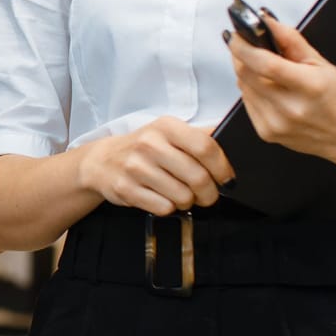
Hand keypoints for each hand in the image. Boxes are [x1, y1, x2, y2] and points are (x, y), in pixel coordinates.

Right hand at [74, 116, 232, 214]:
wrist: (102, 161)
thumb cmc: (143, 148)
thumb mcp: (168, 133)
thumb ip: (199, 136)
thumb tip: (234, 139)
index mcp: (166, 126)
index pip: (205, 147)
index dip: (222, 168)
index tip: (226, 179)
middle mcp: (149, 144)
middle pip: (198, 177)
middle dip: (209, 193)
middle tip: (206, 195)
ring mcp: (135, 167)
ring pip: (182, 197)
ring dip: (188, 202)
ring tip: (180, 194)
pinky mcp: (126, 188)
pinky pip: (164, 208)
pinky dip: (168, 208)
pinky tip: (162, 198)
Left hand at [226, 12, 335, 162]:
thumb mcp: (323, 64)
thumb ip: (292, 40)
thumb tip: (267, 22)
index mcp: (309, 87)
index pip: (265, 64)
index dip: (244, 47)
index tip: (235, 35)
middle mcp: (290, 108)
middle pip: (246, 74)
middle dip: (241, 55)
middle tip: (246, 45)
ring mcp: (276, 124)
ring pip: (243, 87)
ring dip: (246, 72)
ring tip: (263, 68)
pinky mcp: (267, 133)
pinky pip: (247, 103)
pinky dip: (251, 90)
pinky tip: (267, 88)